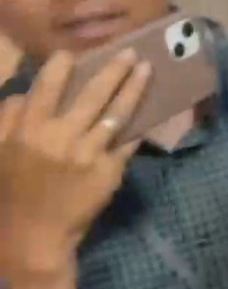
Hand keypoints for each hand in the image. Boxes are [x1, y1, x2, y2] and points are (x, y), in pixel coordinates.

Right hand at [0, 50, 151, 280]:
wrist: (34, 237)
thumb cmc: (12, 193)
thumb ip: (9, 119)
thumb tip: (26, 93)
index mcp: (28, 131)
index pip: (48, 87)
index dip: (62, 66)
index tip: (73, 53)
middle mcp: (60, 137)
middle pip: (92, 94)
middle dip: (113, 69)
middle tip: (129, 51)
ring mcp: (88, 153)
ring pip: (117, 113)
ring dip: (134, 88)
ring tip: (147, 69)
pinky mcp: (109, 171)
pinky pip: (128, 141)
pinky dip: (140, 124)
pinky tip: (152, 109)